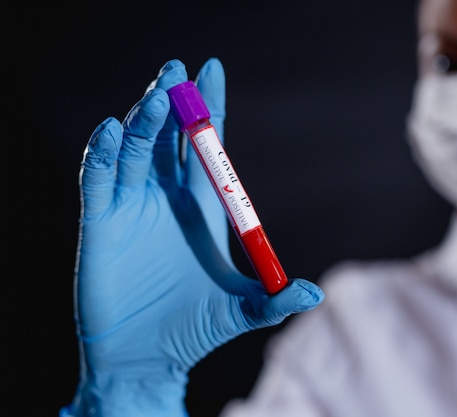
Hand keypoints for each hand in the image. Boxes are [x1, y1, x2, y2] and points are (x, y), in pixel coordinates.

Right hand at [64, 58, 323, 416]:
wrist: (148, 357)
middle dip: (173, 101)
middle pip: (167, 135)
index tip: (212, 71)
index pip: (206, 146)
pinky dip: (104, 154)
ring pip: (134, 149)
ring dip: (143, 120)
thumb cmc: (194, 330)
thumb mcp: (240, 311)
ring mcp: (133, 206)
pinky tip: (113, 132)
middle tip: (178, 70)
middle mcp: (167, 197)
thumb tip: (315, 293)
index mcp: (203, 205)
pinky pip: (99, 178)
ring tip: (157, 97)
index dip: (209, 107)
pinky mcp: (102, 222)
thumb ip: (274, 300)